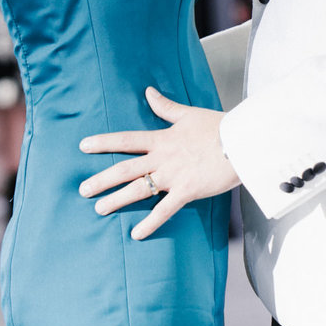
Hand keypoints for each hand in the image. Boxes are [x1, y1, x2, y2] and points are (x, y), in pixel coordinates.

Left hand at [79, 86, 237, 238]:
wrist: (243, 142)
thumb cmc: (218, 127)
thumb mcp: (188, 114)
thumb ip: (165, 106)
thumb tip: (148, 91)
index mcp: (162, 139)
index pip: (126, 140)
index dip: (103, 142)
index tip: (83, 146)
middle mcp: (163, 158)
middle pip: (125, 169)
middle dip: (102, 179)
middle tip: (82, 189)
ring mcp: (173, 176)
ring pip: (139, 189)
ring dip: (117, 200)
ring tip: (99, 209)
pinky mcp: (187, 191)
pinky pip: (164, 210)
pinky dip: (150, 223)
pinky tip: (135, 234)